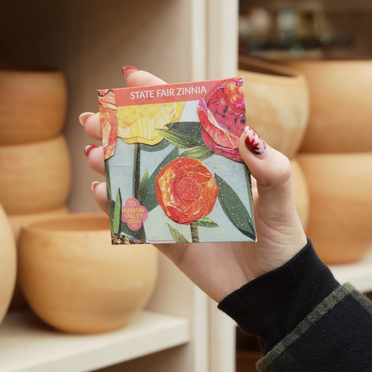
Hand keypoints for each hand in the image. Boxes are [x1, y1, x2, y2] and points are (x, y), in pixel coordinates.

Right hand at [80, 67, 306, 301]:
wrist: (271, 291)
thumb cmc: (280, 239)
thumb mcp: (281, 200)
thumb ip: (269, 169)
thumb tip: (244, 137)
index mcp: (217, 162)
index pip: (185, 122)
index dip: (157, 99)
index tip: (130, 80)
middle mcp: (192, 180)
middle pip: (150, 148)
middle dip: (118, 132)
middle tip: (90, 120)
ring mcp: (177, 209)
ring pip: (136, 180)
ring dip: (111, 165)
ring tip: (93, 155)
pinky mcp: (169, 240)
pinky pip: (137, 221)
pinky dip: (117, 206)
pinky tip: (102, 192)